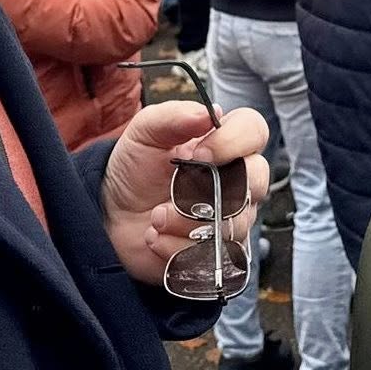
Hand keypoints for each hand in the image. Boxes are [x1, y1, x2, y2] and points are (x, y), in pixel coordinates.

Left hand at [100, 100, 268, 285]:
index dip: (233, 142)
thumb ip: (174, 116)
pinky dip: (177, 249)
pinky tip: (156, 238)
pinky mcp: (218, 252)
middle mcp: (238, 179)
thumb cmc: (136, 168)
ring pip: (233, 224)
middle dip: (209, 191)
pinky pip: (213, 256)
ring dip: (185, 223)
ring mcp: (231, 218)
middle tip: (174, 193)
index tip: (197, 154)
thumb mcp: (145, 133)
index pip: (255, 132)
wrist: (113, 217)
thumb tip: (211, 113)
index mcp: (225, 143)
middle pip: (257, 180)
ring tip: (155, 218)